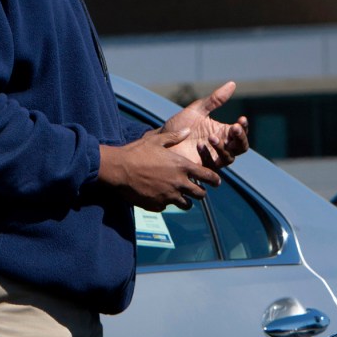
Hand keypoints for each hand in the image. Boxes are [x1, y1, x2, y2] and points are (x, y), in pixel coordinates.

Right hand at [99, 127, 220, 211]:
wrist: (118, 169)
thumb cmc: (136, 152)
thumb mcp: (156, 140)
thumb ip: (174, 137)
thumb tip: (188, 130)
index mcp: (182, 166)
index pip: (207, 176)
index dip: (214, 180)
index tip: (217, 182)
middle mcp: (179, 183)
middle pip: (200, 194)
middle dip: (201, 192)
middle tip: (198, 190)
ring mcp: (168, 196)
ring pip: (186, 205)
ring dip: (186, 201)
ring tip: (181, 197)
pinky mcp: (157, 205)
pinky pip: (167, 207)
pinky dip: (166, 203)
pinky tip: (159, 196)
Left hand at [164, 82, 249, 169]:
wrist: (162, 139)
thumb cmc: (180, 125)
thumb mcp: (198, 110)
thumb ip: (215, 99)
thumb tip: (232, 84)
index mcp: (222, 131)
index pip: (240, 131)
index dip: (244, 127)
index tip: (241, 119)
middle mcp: (221, 146)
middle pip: (241, 147)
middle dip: (240, 138)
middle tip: (235, 128)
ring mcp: (213, 157)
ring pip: (229, 157)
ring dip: (223, 147)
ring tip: (212, 136)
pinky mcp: (202, 167)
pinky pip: (212, 164)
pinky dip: (208, 154)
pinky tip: (200, 145)